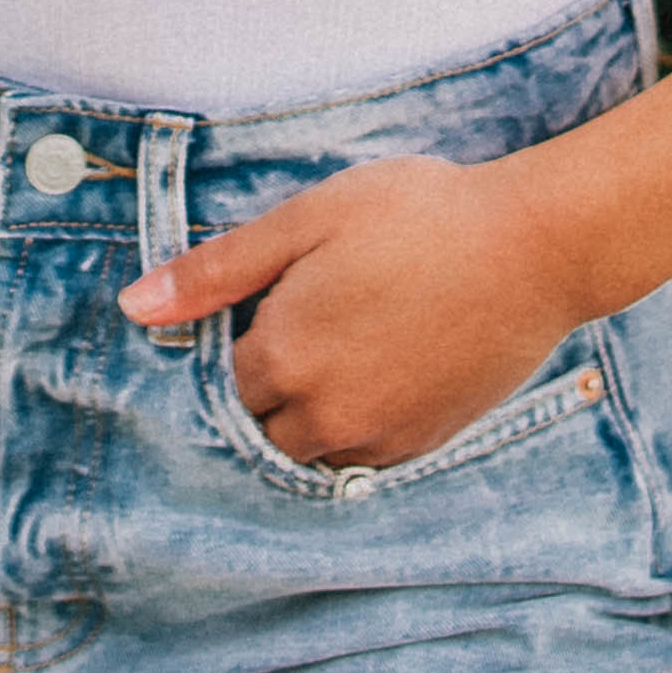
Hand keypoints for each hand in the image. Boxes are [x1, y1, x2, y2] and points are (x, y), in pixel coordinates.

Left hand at [117, 148, 593, 474]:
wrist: (536, 247)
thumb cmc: (419, 216)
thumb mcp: (308, 220)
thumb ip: (218, 271)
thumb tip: (135, 308)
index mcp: (282, 359)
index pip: (222, 376)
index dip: (241, 335)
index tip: (275, 297)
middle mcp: (322, 417)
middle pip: (259, 422)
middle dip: (269, 381)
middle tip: (313, 318)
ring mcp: (376, 439)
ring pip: (307, 447)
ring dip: (309, 409)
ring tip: (349, 341)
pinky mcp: (423, 446)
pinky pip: (361, 456)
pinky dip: (356, 423)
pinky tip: (384, 365)